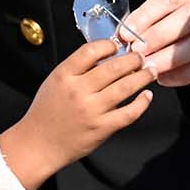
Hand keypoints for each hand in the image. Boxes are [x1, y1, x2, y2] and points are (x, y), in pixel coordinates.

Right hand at [0, 40, 152, 189]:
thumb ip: (77, 69)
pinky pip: (128, 113)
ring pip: (125, 87)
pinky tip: (147, 96)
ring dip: (142, 77)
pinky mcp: (102, 128)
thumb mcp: (54, 82)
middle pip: (113, 67)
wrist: (38, 144)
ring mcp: (91, 110)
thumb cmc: (46, 112)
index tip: (118, 46)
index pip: (91, 50)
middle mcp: (78, 91)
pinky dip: (142, 103)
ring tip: (150, 71)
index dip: (109, 45)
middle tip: (142, 56)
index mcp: (64, 75)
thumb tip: (107, 56)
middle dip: (133, 59)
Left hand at [123, 0, 189, 91]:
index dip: (146, 15)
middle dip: (159, 35)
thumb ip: (157, 21)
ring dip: (171, 57)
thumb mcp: (181, 16)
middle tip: (137, 52)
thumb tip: (126, 35)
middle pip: (189, 16)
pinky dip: (185, 74)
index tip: (126, 33)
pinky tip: (166, 79)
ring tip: (149, 67)